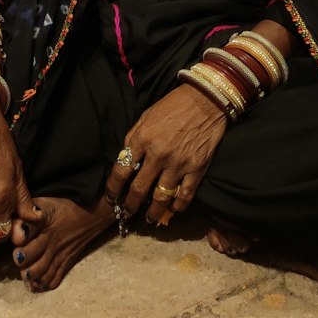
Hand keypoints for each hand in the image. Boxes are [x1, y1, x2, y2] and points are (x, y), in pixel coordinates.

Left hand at [105, 84, 226, 223]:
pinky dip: (177, 207)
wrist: (206, 98)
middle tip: (126, 212)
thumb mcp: (147, 115)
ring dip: (152, 213)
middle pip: (138, 190)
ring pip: (160, 199)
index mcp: (143, 139)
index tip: (111, 197)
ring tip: (148, 219)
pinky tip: (172, 210)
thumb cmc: (174, 104)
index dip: (113, 189)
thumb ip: (135, 136)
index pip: (121, 171)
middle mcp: (158, 155)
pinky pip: (184, 196)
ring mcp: (178, 164)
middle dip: (129, 205)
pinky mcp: (197, 169)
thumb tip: (125, 157)